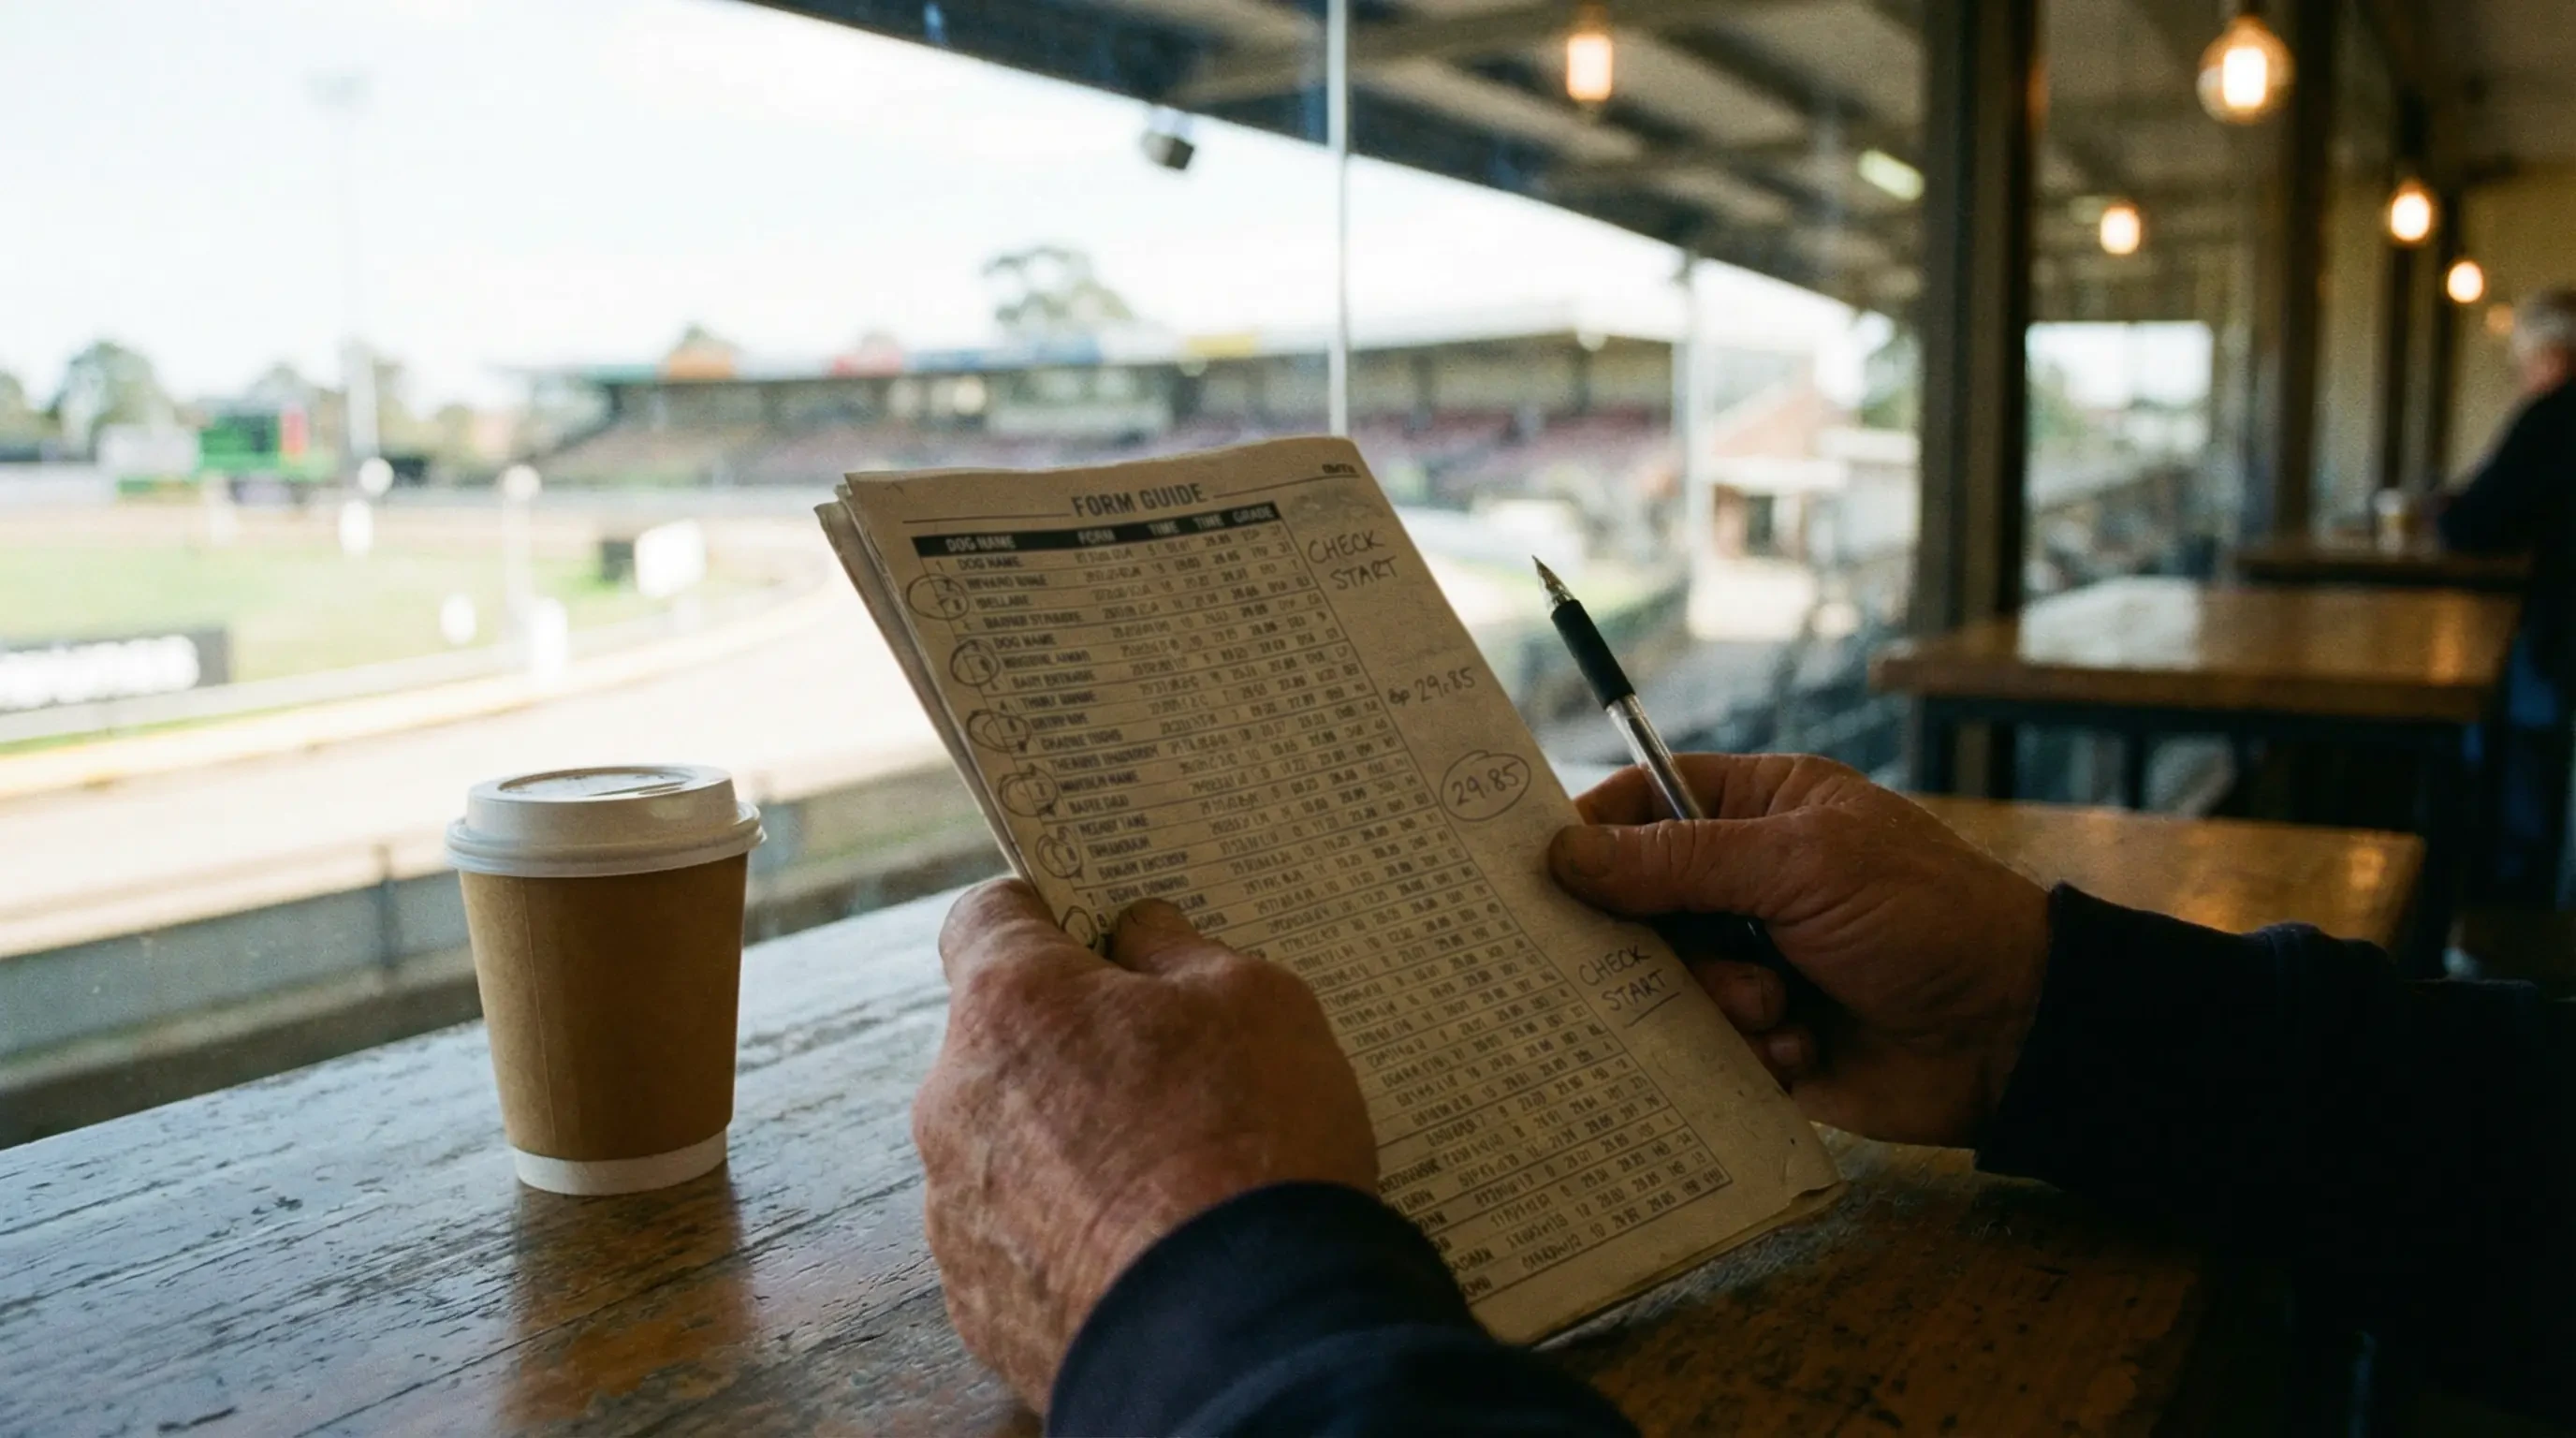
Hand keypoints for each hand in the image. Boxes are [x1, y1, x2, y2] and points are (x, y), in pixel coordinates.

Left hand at [912, 880, 1376, 1408]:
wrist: (1245, 1339)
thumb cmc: (1253, 1146)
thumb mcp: (1257, 1000)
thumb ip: (1181, 950)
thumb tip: (1142, 934)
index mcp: (1011, 1005)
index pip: (988, 917)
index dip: (1047, 915)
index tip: (1099, 934)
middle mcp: (955, 1103)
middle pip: (1003, 1042)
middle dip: (1075, 1046)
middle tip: (1174, 1070)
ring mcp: (956, 1216)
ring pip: (1008, 1149)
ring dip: (1071, 1149)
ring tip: (1175, 1179)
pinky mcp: (980, 1309)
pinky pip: (1021, 1246)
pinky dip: (1073, 1240)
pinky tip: (1150, 1252)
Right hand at [1548, 755, 2049, 1147]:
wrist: (2013, 1034)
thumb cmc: (1926, 917)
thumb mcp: (1802, 863)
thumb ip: (1680, 859)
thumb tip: (1566, 853)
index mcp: (1760, 811)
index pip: (1641, 805)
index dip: (1588, 834)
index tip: (1539, 870)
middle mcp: (1747, 883)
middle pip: (1635, 903)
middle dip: (1654, 938)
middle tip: (1673, 957)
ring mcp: (1752, 960)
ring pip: (1664, 981)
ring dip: (1715, 998)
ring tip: (1776, 1004)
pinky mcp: (1762, 1037)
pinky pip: (1701, 1045)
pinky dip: (1742, 1049)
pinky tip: (1799, 1045)